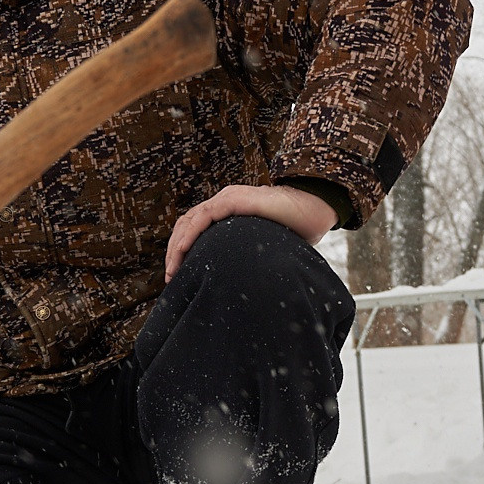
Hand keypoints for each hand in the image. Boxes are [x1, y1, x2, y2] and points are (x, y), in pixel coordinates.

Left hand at [165, 183, 336, 280]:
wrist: (312, 210)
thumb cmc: (293, 230)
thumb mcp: (261, 244)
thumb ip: (246, 255)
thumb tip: (238, 284)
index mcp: (227, 212)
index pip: (194, 228)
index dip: (181, 250)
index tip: (177, 274)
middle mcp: (223, 202)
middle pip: (186, 225)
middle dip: (173, 252)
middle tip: (171, 277)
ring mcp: (227, 199)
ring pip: (190, 221)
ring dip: (177, 246)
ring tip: (173, 269)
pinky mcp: (234, 200)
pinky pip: (204, 217)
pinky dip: (190, 234)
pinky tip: (182, 251)